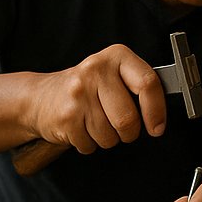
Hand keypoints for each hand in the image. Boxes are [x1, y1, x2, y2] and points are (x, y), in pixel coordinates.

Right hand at [29, 44, 166, 153]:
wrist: (40, 97)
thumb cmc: (86, 90)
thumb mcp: (113, 76)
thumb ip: (137, 87)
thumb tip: (162, 113)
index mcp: (116, 56)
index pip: (148, 83)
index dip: (156, 111)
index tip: (157, 128)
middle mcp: (96, 69)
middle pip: (128, 118)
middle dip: (128, 133)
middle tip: (121, 128)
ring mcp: (78, 92)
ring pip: (109, 136)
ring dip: (107, 139)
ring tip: (94, 123)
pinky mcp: (66, 116)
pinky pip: (90, 145)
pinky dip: (88, 144)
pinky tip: (80, 128)